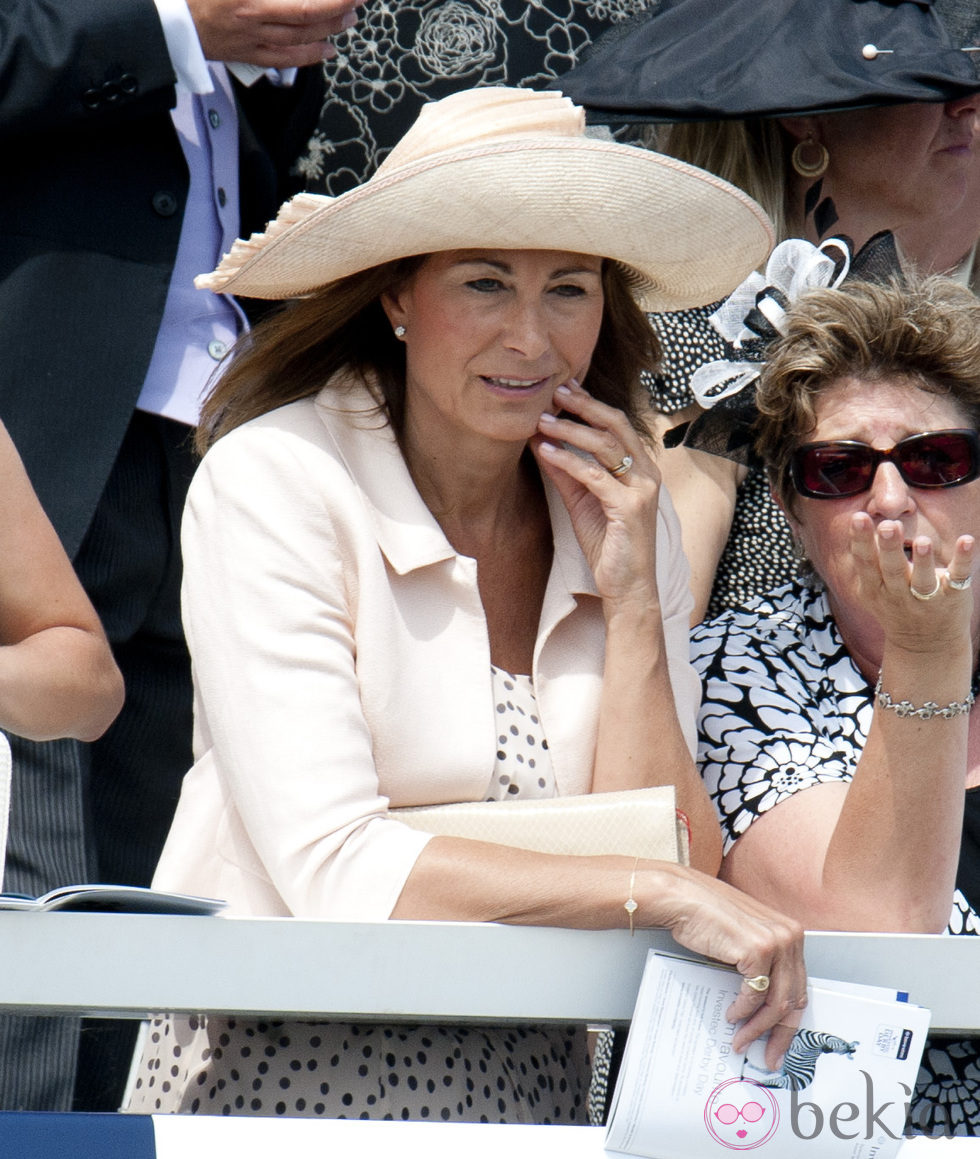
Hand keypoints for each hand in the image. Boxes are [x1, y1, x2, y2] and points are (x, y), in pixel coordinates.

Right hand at [186, 0, 359, 66]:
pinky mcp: (247, 54)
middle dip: (337, 9)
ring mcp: (252, 40)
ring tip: (348, 20)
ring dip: (329, 30)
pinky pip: (286, 59)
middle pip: (308, 19)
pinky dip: (310, 55)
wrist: (166, 19)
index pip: (304, 1)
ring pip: (301, 40)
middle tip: (356, 2)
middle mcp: (254, 19)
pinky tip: (327, 48)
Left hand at [531, 380, 661, 609]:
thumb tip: (543, 443)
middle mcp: (646, 473)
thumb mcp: (582, 501)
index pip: (616, 424)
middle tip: (554, 390)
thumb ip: (568, 473)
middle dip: (583, 405)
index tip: (563, 388)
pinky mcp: (630, 507)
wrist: (626, 586)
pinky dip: (568, 461)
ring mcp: (641, 489)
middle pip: (615, 425)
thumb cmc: (608, 545)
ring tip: (541, 420)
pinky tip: (546, 452)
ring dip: (570, 430)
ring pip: (605, 446)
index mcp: (639, 467)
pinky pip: (594, 476)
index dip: (590, 403)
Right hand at [648, 864, 807, 1067]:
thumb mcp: (746, 939)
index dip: (789, 1020)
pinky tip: (732, 1015)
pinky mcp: (757, 949)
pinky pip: (755, 994)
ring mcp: (776, 942)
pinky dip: (744, 1011)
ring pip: (777, 1002)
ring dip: (757, 1027)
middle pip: (793, 998)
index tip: (780, 1042)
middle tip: (767, 1054)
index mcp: (791, 934)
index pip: (799, 987)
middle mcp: (790, 936)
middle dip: (778, 1033)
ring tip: (742, 1039)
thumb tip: (763, 1007)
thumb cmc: (708, 915)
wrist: (683, 898)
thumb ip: (762, 965)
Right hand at [847, 515, 974, 653]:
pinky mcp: (953, 597)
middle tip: (888, 525)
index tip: (859, 518)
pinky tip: (966, 540)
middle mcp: (898, 595)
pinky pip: (958, 578)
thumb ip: (867, 560)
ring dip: (923, 560)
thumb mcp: (873, 590)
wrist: (925, 646)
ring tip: (921, 541)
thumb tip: (857, 521)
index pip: (865, 563)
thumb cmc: (895, 607)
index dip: (861, 541)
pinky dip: (962, 560)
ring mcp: (927, 598)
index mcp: (875, 590)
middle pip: (892, 571)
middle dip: (889, 548)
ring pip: (924, 580)